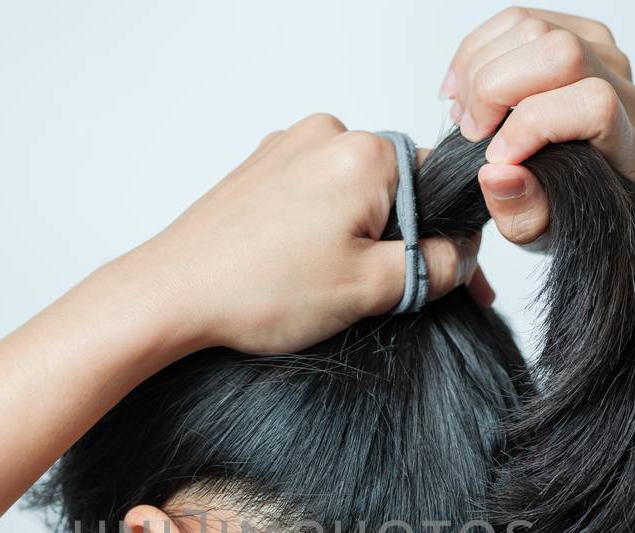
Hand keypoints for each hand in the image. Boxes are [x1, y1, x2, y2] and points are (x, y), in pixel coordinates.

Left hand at [126, 114, 481, 355]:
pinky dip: (320, 231)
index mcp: (364, 153)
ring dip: (358, 239)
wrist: (172, 295)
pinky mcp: (259, 171)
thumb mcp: (370, 288)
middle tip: (386, 296)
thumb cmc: (258, 288)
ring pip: (352, 195)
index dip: (446, 240)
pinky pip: (313, 197)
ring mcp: (286, 149)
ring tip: (330, 287)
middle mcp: (325, 135)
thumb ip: (433, 267)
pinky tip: (301, 271)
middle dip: (399, 241)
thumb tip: (462, 257)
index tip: (447, 282)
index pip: (437, 186)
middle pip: (395, 190)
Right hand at [440, 8, 634, 245]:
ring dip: (478, 68)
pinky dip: (476, 51)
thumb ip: (522, 211)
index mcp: (626, 143)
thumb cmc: (570, 206)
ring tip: (464, 113)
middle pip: (558, 52)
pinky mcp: (571, 32)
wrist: (591, 183)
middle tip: (470, 132)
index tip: (496, 158)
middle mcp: (621, 87)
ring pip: (530, 27)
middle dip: (494, 89)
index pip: (593, 104)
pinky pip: (516, 19)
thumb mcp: (543, 232)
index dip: (534, 125)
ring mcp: (599, 52)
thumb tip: (495, 172)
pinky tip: (463, 90)